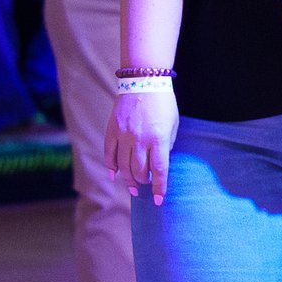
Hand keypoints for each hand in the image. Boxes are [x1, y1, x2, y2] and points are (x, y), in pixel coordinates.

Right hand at [107, 85, 178, 201]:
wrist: (144, 81)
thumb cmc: (164, 104)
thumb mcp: (172, 125)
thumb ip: (166, 145)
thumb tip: (158, 163)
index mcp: (158, 139)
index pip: (159, 170)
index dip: (159, 187)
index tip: (158, 200)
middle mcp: (140, 139)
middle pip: (139, 170)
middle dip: (142, 183)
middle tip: (144, 189)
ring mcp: (124, 134)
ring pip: (123, 165)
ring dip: (127, 179)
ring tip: (132, 187)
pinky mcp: (112, 129)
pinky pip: (109, 152)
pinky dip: (110, 166)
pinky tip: (113, 175)